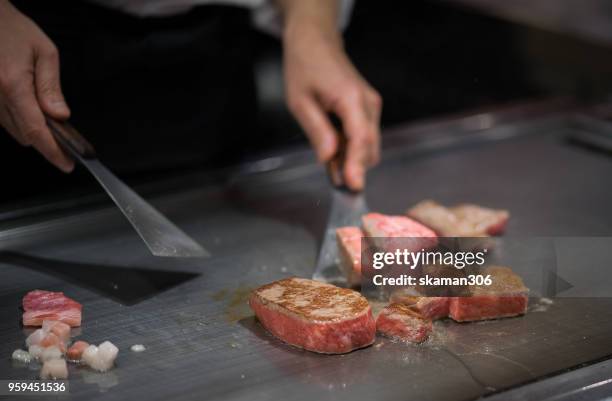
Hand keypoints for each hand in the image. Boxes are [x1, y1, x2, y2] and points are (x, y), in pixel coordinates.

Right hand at [0, 1, 72, 171]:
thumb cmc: (11, 28)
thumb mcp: (44, 52)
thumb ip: (52, 87)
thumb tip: (60, 115)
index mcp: (12, 84)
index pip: (36, 130)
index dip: (52, 151)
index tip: (67, 164)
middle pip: (25, 135)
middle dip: (47, 139)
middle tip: (67, 136)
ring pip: (13, 130)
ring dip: (33, 128)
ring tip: (50, 115)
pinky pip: (3, 119)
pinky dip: (20, 118)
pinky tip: (31, 105)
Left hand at [282, 10, 380, 190]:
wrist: (316, 42)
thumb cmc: (305, 68)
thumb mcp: (300, 102)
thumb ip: (317, 131)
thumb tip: (329, 158)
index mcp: (351, 99)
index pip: (361, 139)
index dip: (357, 165)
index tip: (353, 186)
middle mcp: (369, 103)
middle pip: (370, 147)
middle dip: (354, 166)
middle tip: (332, 178)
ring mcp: (372, 106)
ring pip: (369, 145)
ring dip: (352, 158)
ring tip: (328, 158)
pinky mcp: (369, 108)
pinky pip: (365, 136)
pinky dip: (352, 148)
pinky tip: (334, 148)